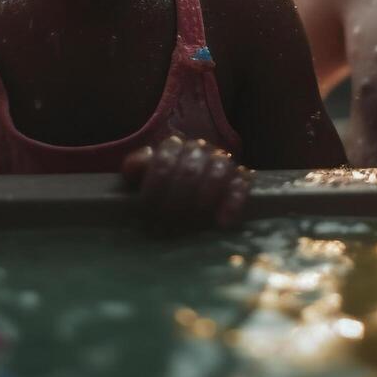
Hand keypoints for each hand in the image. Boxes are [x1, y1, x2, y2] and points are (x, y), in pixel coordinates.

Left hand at [121, 135, 251, 232]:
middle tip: (166, 229)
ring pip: (217, 171)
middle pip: (189, 171)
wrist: (201, 180)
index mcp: (173, 146)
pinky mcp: (241, 177)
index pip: (163, 162)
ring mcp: (222, 161)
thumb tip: (134, 167)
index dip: (153, 191)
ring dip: (202, 201)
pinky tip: (222, 222)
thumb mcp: (146, 174)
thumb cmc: (167, 183)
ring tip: (192, 226)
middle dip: (175, 204)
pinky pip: (241, 185)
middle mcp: (199, 149)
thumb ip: (136, 168)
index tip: (146, 217)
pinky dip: (232, 203)